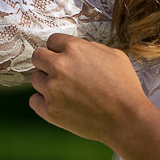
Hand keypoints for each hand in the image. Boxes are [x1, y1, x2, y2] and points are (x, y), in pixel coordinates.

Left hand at [28, 34, 149, 147]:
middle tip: (59, 73)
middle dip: (47, 62)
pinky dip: (43, 102)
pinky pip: (34, 100)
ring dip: (46, 83)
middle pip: (37, 57)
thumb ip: (91, 47)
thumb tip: (79, 48)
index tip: (64, 58)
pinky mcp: (49, 110)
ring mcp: (52, 88)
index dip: (59, 49)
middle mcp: (59, 66)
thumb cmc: (125, 87)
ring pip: (35, 78)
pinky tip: (58, 104)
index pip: (52, 40)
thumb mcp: (114, 55)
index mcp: (74, 49)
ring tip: (63, 91)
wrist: (126, 119)